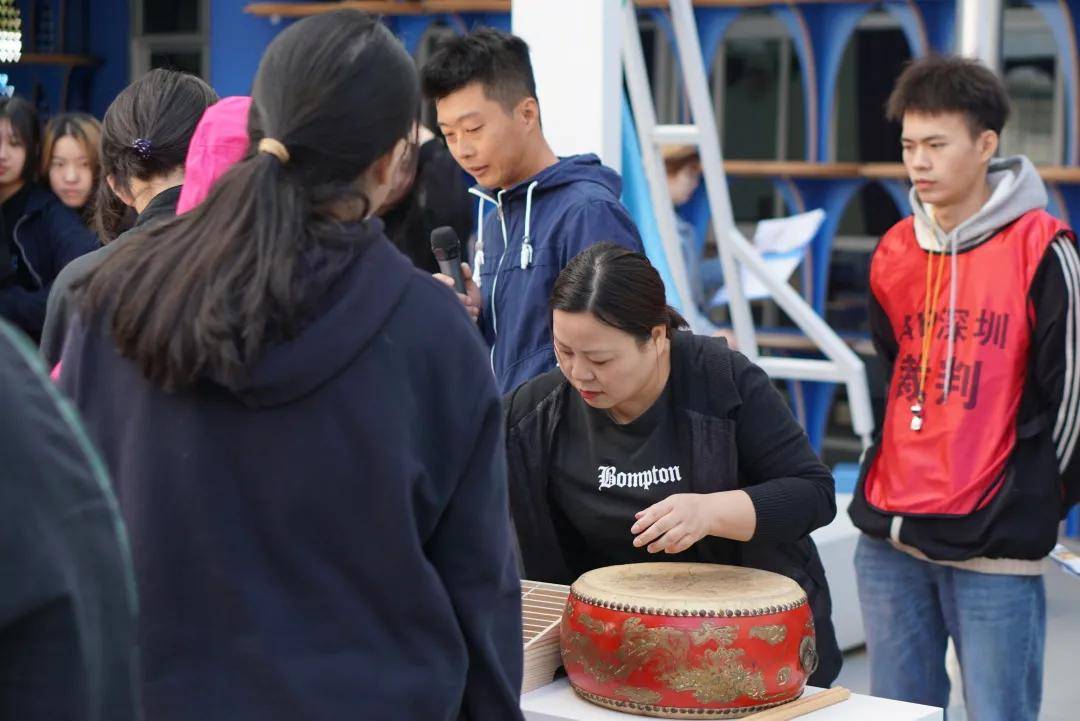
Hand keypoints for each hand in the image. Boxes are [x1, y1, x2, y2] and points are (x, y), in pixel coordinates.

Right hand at [434, 262, 480, 321]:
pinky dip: (466, 317)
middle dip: (458, 297)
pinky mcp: (446, 321)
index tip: (453, 282)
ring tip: (473, 309)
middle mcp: (440, 298)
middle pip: (442, 295)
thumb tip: (463, 266)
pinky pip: (452, 319)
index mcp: (444, 288)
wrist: (476, 317)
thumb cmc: (471, 301)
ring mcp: (443, 310)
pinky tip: (472, 317)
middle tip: (469, 300)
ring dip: (464, 308)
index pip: (435, 280)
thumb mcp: (470, 286)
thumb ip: (467, 275)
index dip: (442, 280)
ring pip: (447, 307)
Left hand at [631, 491, 755, 552]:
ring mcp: (689, 526)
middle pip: (662, 526)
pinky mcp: (695, 535)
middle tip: (637, 542)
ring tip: (649, 549)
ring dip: (659, 544)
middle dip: (648, 535)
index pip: (655, 513)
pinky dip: (674, 548)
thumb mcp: (671, 501)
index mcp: (673, 504)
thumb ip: (654, 509)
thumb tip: (637, 516)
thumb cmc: (686, 504)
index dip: (644, 522)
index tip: (634, 530)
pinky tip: (666, 550)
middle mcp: (681, 514)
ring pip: (672, 537)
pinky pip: (684, 544)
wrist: (710, 510)